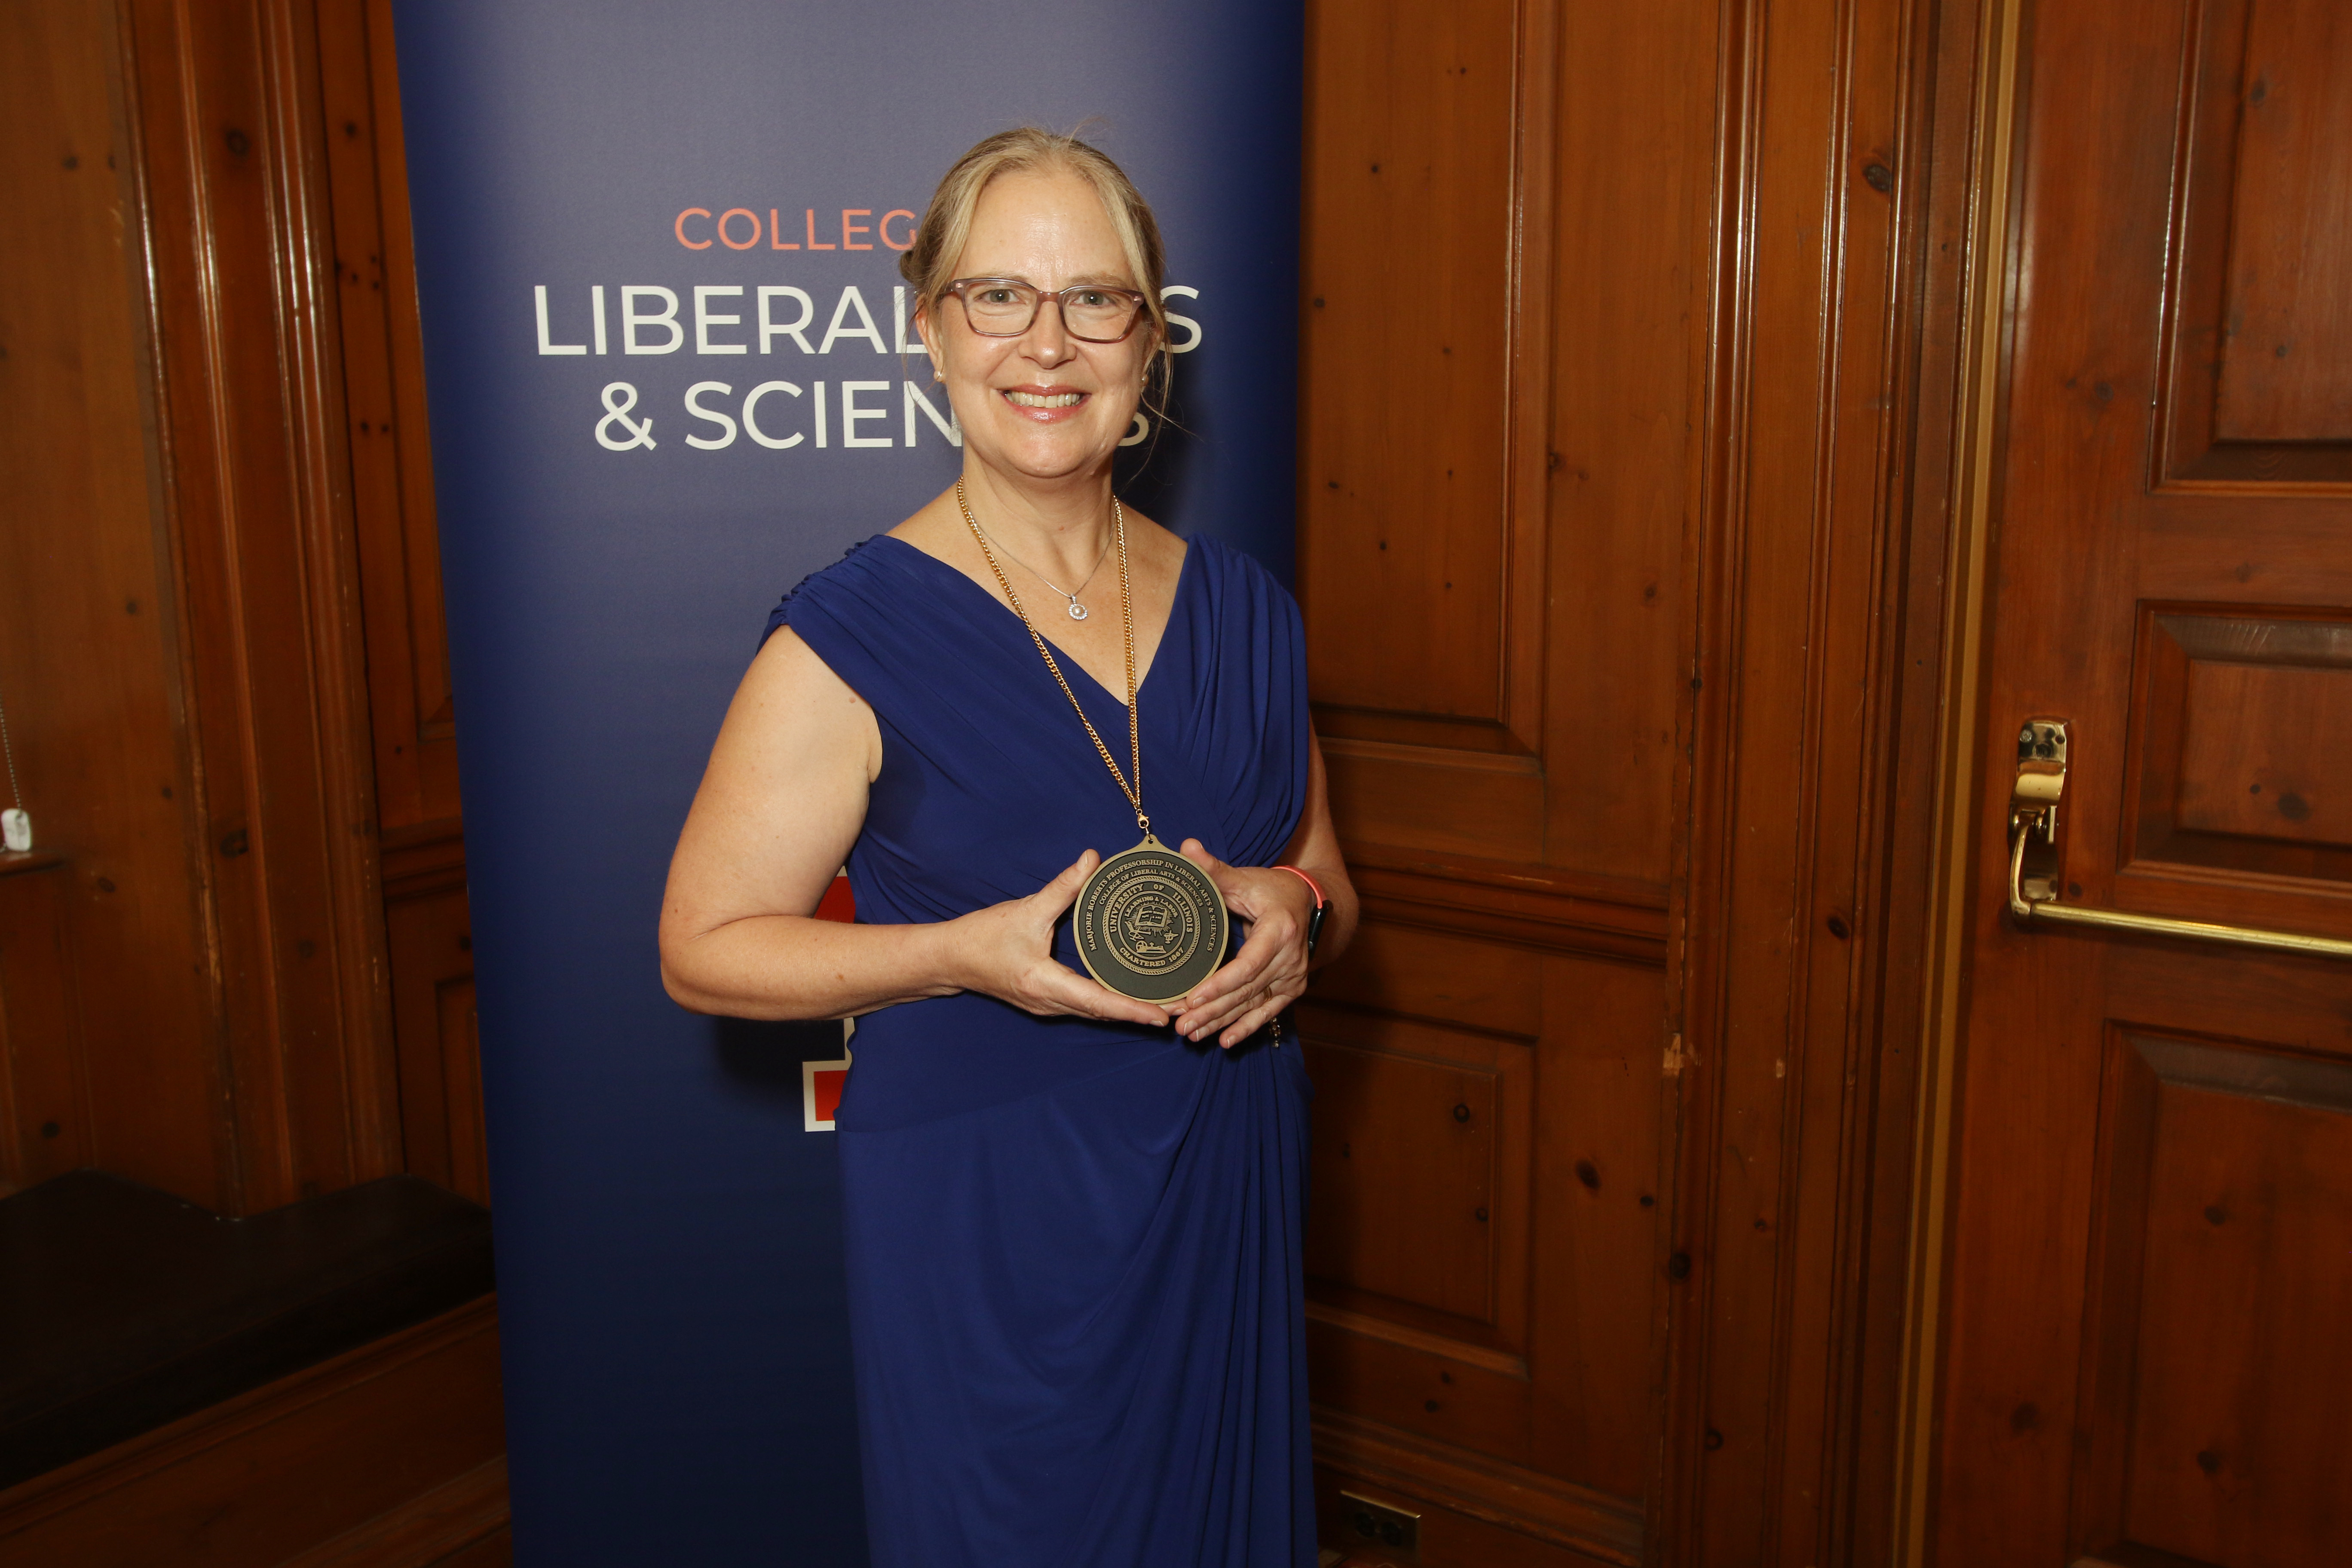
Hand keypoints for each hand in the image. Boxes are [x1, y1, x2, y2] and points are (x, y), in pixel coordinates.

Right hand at [944, 851, 1171, 1027]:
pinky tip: (1129, 995)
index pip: (1099, 1002)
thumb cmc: (983, 936)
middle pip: (1104, 1013)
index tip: (1164, 1015)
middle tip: (1181, 1009)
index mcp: (1046, 984)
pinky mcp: (1045, 1000)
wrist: (949, 959)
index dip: (1133, 1010)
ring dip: (1128, 1010)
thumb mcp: (1025, 909)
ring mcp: (1047, 1005)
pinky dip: (1109, 1003)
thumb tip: (1092, 859)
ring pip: (1095, 1012)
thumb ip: (1062, 887)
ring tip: (1165, 1004)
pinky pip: (1085, 1006)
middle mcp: (1050, 1003)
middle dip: (1142, 1013)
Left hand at [1166, 840, 1314, 1047]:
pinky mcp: (1292, 988)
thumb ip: (1214, 869)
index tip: (1193, 997)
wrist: (1307, 902)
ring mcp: (1293, 976)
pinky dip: (1245, 1028)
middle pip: (1247, 990)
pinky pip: (1267, 1012)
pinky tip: (1224, 1042)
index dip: (1221, 983)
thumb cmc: (1270, 889)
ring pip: (1253, 1005)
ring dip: (1221, 1022)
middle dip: (1212, 1010)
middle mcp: (1290, 958)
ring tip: (1191, 1035)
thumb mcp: (1245, 878)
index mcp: (1279, 930)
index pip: (1249, 964)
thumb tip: (1186, 848)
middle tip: (1180, 1024)